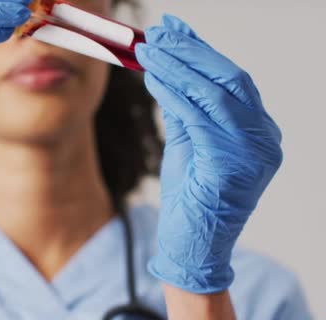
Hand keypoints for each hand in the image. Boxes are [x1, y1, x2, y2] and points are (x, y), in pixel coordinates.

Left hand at [135, 15, 282, 292]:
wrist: (192, 247)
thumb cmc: (190, 198)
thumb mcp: (188, 143)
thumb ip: (183, 106)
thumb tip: (168, 64)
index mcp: (258, 132)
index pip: (232, 80)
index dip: (200, 51)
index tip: (172, 30)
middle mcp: (264, 139)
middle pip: (229, 79)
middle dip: (189, 52)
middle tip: (158, 34)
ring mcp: (253, 153)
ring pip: (215, 93)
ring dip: (178, 67)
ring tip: (149, 50)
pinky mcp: (232, 166)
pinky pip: (200, 118)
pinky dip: (175, 93)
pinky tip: (154, 78)